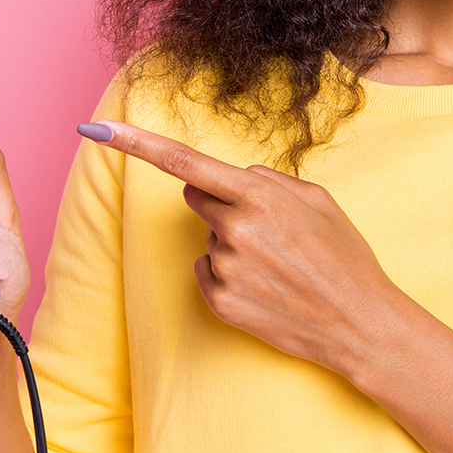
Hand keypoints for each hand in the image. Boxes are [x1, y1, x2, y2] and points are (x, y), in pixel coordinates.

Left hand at [79, 120, 402, 378]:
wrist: (358, 324)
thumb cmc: (343, 256)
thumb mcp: (317, 199)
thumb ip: (267, 180)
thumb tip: (230, 177)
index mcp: (259, 197)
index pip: (185, 163)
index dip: (136, 144)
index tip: (95, 129)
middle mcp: (234, 230)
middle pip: (196, 197)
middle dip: (220, 202)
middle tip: (266, 226)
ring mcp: (224, 268)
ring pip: (207, 237)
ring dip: (232, 243)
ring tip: (278, 264)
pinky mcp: (219, 302)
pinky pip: (205, 271)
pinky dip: (227, 275)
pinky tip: (264, 287)